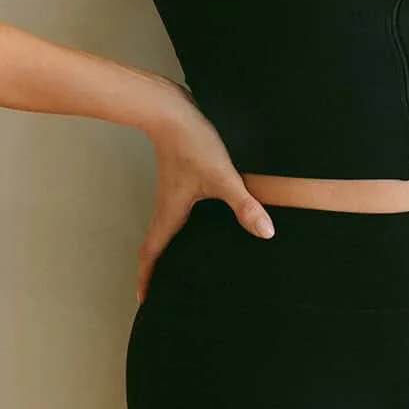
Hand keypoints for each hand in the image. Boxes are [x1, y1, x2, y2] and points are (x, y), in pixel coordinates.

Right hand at [135, 82, 276, 304]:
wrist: (172, 109)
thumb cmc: (191, 143)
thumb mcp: (221, 176)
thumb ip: (243, 204)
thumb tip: (265, 233)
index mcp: (170, 214)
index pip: (152, 254)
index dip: (146, 278)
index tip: (143, 299)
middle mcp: (167, 205)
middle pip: (156, 244)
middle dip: (157, 268)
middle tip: (161, 287)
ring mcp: (172, 190)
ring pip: (166, 226)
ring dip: (169, 245)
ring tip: (181, 259)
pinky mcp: (180, 175)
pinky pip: (177, 208)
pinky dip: (182, 223)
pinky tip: (202, 219)